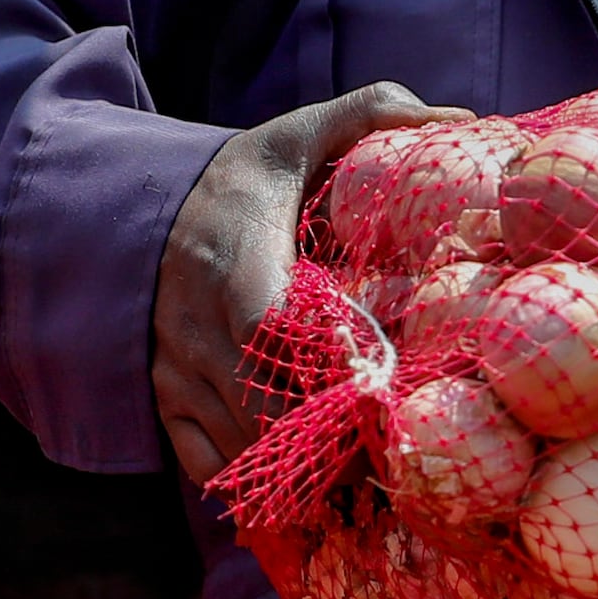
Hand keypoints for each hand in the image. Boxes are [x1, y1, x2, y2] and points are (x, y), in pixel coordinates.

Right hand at [155, 82, 438, 486]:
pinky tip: (303, 484)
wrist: (135, 209)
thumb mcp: (294, 135)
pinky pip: (206, 464)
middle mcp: (198, 324)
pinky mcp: (164, 399)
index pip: (276, 329)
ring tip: (363, 482)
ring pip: (241, 444)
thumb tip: (462, 119)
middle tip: (393, 460)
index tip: (382, 393)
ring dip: (299, 470)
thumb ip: (371, 114)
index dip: (328, 369)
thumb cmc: (237, 180)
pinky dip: (254, 481)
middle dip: (329, 442)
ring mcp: (176, 369)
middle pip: (264, 405)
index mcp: (237, 262)